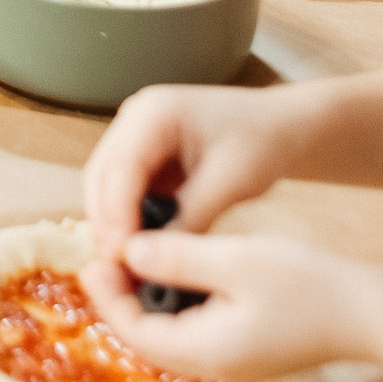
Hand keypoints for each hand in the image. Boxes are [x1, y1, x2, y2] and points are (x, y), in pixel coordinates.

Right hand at [81, 84, 298, 256]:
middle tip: (119, 268)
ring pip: (106, 185)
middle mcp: (134, 119)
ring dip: (112, 224)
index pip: (121, 168)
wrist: (280, 125)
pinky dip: (127, 219)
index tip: (123, 257)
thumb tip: (153, 256)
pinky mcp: (143, 156)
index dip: (116, 215)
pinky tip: (140, 249)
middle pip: (101, 175)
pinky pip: (123, 191)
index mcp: (154, 112)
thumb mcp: (230, 181)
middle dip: (107, 223)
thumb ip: (191, 216)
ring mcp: (135, 136)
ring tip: (127, 265)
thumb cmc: (261, 142)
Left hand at [82, 230, 382, 381]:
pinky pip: (192, 329)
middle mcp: (212, 364)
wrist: (369, 312)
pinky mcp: (244, 348)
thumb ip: (178, 257)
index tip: (94, 256)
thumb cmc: (309, 284)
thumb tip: (128, 250)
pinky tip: (173, 267)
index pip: (134, 329)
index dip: (107, 293)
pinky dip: (173, 301)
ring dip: (146, 297)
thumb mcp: (236, 259)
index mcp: (204, 350)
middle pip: (146, 335)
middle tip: (106, 252)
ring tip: (133, 253)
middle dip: (121, 295)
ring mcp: (229, 360)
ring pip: (167, 332)